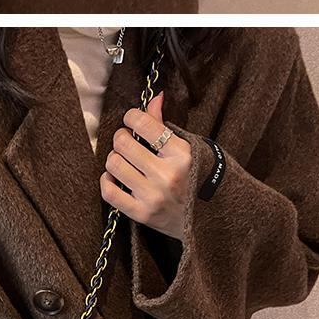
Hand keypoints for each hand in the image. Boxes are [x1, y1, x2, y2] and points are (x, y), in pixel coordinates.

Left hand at [100, 90, 191, 239]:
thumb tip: (154, 97)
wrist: (210, 221)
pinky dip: (107, 181)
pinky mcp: (142, 215)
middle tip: (128, 141)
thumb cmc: (199, 178)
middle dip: (122, 137)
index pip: (143, 123)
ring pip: (114, 164)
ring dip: (115, 158)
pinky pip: (109, 192)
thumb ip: (165, 125)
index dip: (132, 117)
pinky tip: (117, 177)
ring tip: (125, 160)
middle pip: (123, 143)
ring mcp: (153, 197)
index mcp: (182, 155)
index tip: (133, 120)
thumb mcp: (190, 148)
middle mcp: (166, 176)